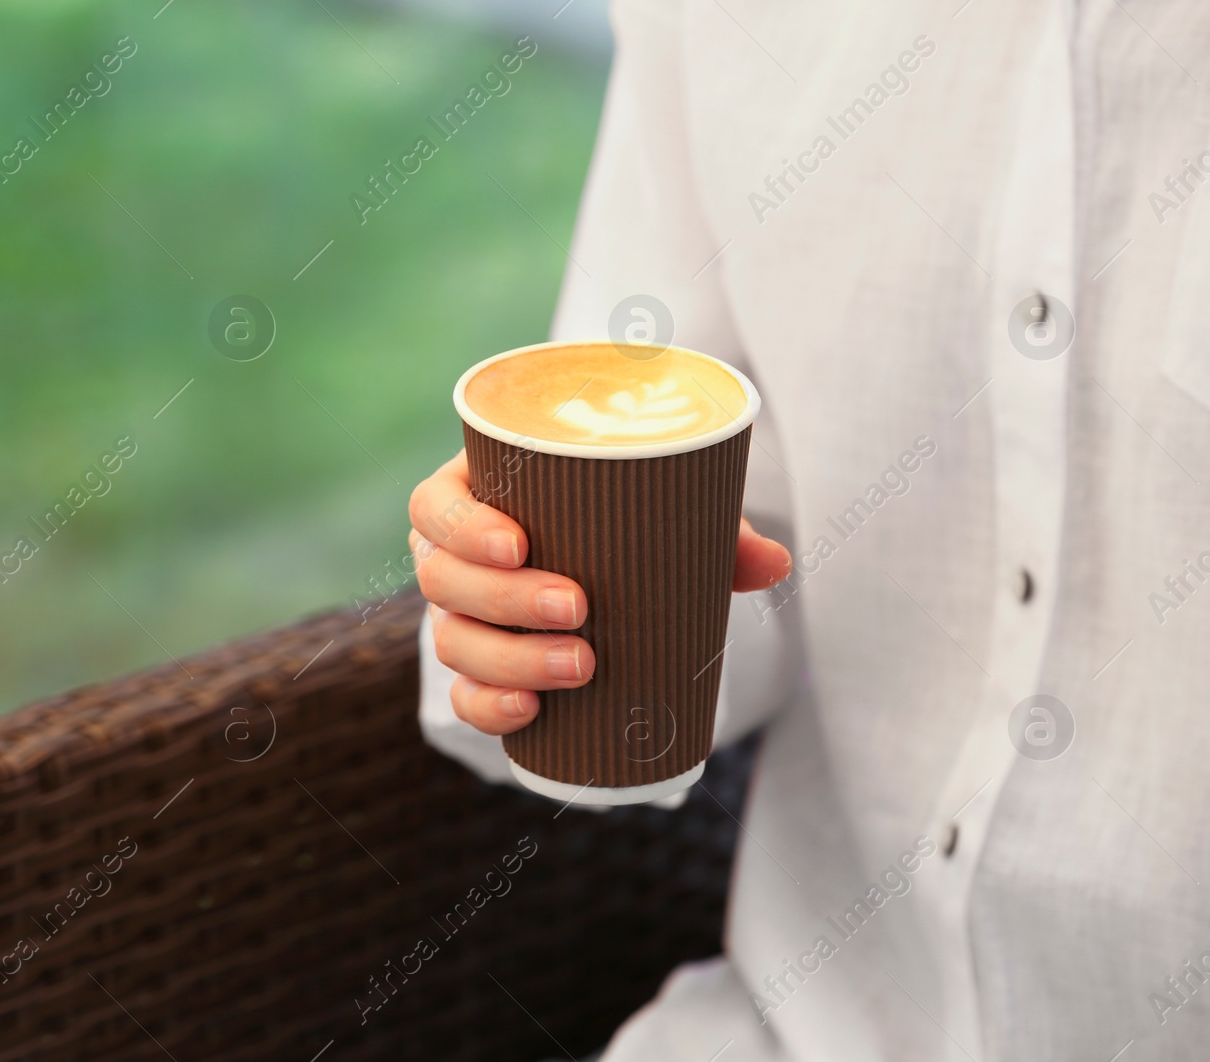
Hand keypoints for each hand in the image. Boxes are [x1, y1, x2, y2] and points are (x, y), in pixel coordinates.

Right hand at [409, 449, 791, 736]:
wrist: (611, 572)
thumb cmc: (621, 523)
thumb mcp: (661, 512)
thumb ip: (712, 530)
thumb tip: (774, 563)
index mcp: (473, 497)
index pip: (434, 507)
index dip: (463, 527)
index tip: (523, 542)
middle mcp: (452, 560)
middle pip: (442, 581)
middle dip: (505, 599)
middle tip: (579, 607)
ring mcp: (459, 619)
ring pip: (453, 641)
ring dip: (510, 658)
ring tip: (580, 664)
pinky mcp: (478, 673)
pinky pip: (464, 697)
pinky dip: (490, 708)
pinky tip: (529, 712)